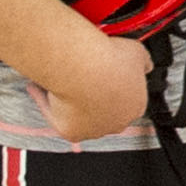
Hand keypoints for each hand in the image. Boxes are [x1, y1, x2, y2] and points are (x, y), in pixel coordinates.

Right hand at [33, 22, 149, 144]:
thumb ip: (143, 62)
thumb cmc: (108, 60)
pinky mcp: (71, 132)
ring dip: (70, 102)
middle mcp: (116, 122)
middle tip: (80, 77)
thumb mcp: (138, 52)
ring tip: (59, 81)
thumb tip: (145, 63)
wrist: (85, 67)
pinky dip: (46, 102)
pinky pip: (56, 116)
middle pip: (103, 111)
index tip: (102, 75)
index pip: (128, 100)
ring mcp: (93, 129)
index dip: (113, 85)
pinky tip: (40, 89)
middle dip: (92, 96)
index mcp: (136, 106)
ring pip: (80, 116)